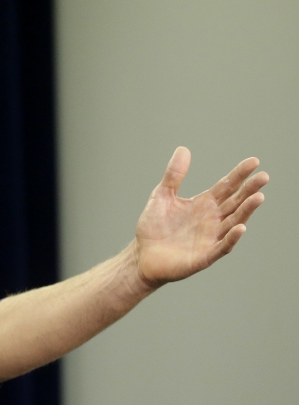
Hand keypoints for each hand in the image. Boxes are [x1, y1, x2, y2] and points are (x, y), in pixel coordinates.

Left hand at [134, 147, 267, 287]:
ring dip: (246, 211)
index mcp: (204, 204)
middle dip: (249, 190)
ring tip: (258, 197)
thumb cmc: (153, 227)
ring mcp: (210, 238)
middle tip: (263, 177)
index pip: (227, 186)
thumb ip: (174, 175)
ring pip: (233, 222)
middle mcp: (212, 220)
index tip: (254, 161)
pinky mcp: (204, 256)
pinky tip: (240, 227)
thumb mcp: (162, 196)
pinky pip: (222, 246)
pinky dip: (231, 238)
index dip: (240, 174)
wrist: (141, 255)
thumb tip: (183, 149)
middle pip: (235, 202)